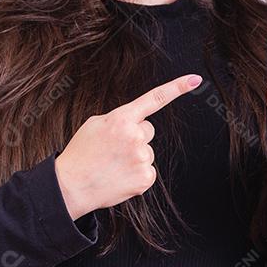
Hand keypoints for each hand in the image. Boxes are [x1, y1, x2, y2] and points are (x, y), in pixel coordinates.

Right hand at [54, 73, 201, 220]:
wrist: (71, 186)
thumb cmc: (81, 154)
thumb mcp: (95, 125)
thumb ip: (119, 119)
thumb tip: (135, 123)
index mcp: (121, 119)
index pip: (154, 98)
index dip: (177, 88)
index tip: (195, 80)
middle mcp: (135, 136)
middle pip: (147, 130)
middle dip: (135, 137)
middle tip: (114, 149)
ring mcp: (142, 158)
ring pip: (147, 152)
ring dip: (134, 157)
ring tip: (113, 165)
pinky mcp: (145, 178)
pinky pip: (148, 171)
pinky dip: (137, 174)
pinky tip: (120, 176)